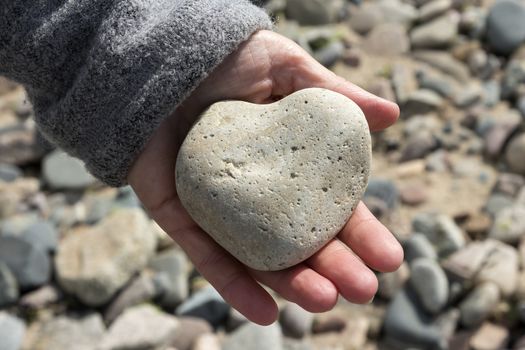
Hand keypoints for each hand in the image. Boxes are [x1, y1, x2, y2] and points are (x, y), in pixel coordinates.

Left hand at [128, 30, 402, 324]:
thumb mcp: (286, 67)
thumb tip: (392, 115)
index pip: (331, 206)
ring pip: (260, 256)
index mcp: (290, 164)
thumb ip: (335, 93)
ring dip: (292, 283)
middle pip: (300, 239)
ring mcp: (221, 206)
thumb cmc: (229, 57)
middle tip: (362, 290)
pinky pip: (206, 255)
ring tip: (324, 300)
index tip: (389, 259)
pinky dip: (233, 285)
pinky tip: (265, 313)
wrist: (162, 55)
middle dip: (333, 267)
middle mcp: (259, 191)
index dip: (361, 233)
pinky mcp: (181, 212)